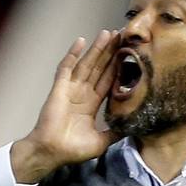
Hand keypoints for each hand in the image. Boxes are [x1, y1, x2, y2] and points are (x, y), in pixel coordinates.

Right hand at [12, 30, 120, 182]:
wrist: (51, 152)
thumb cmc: (72, 150)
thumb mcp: (101, 142)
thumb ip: (116, 132)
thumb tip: (134, 128)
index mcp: (91, 105)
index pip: (108, 81)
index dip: (117, 67)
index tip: (128, 54)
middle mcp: (82, 94)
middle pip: (99, 68)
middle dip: (110, 52)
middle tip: (121, 35)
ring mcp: (70, 89)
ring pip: (86, 64)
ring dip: (96, 49)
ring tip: (108, 33)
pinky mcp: (59, 88)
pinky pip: (66, 68)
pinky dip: (72, 54)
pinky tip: (80, 41)